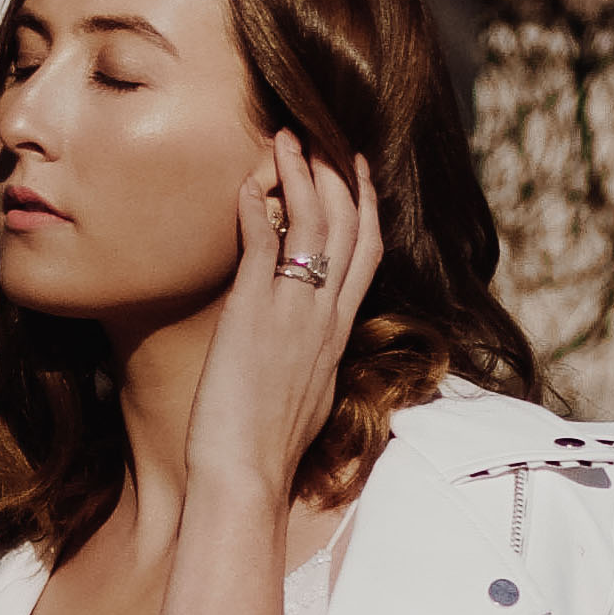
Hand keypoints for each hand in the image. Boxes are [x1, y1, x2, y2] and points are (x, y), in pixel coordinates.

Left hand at [183, 133, 383, 511]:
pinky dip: (257, 208)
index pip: (367, 253)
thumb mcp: (306, 399)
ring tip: (286, 138)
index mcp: (338, 336)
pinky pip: (263, 244)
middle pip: (351, 225)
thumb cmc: (267, 453)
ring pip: (314, 223)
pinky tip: (247, 185)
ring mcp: (293, 313)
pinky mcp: (254, 314)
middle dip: (340, 172)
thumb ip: (311, 361)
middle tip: (323, 135)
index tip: (357, 170)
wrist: (246, 479)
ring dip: (300, 174)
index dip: (366, 203)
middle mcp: (324, 318)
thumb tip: (306, 351)